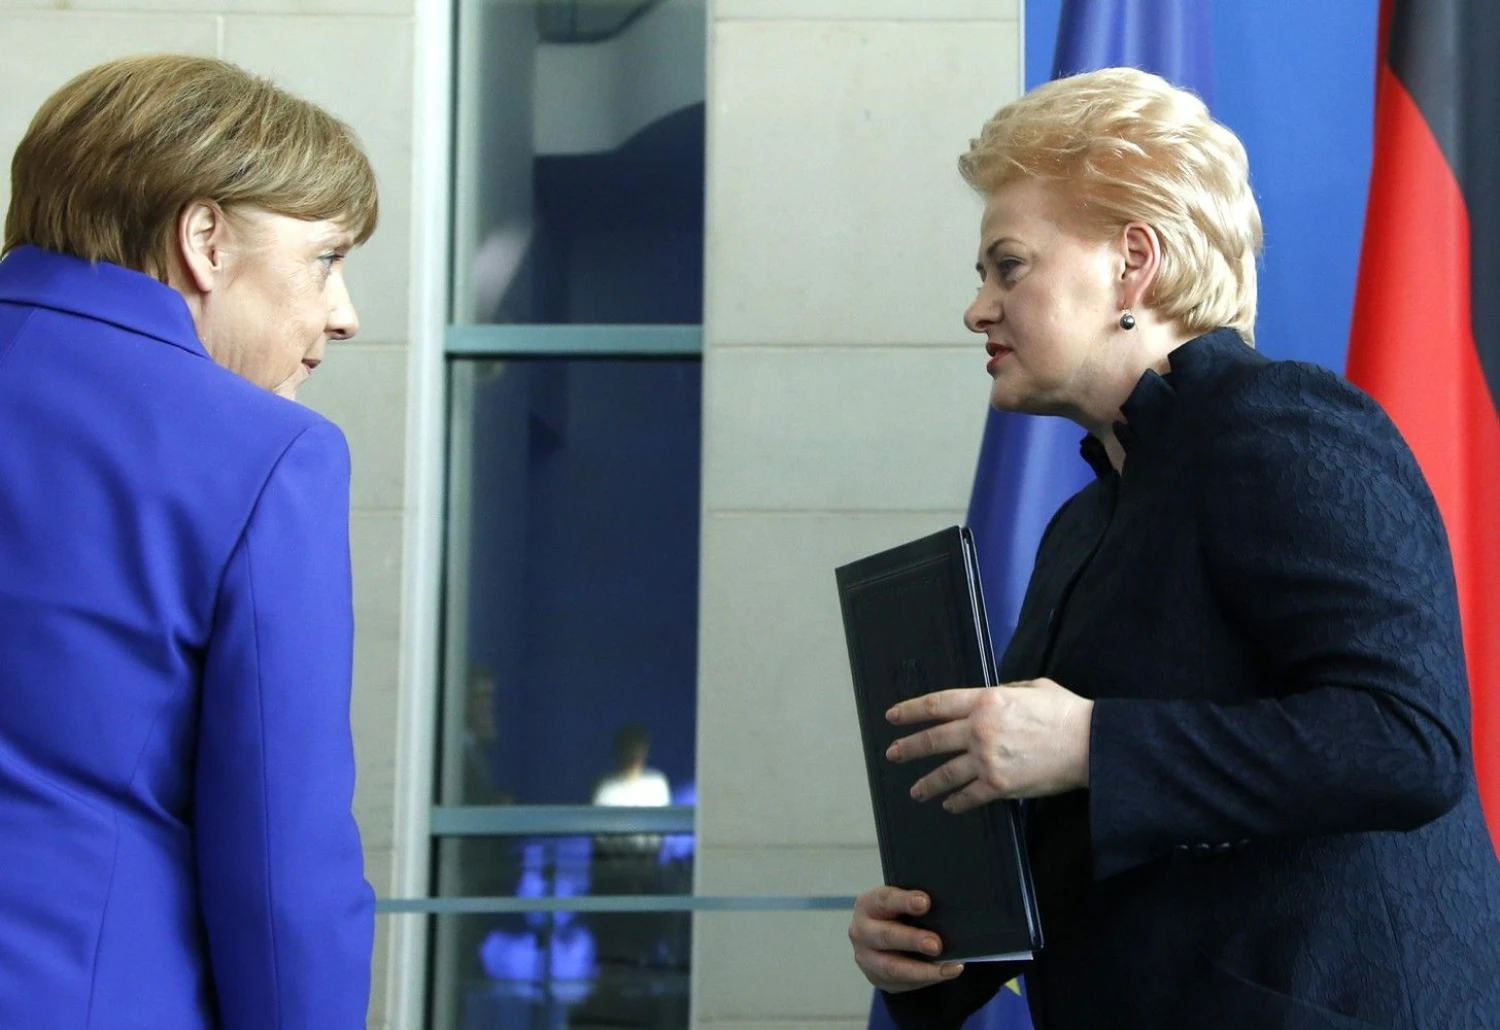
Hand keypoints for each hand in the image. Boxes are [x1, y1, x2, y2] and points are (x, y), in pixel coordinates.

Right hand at [849, 886, 964, 992]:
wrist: (881, 938)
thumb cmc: (897, 913)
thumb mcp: (899, 901)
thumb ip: (915, 903)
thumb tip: (946, 907)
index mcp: (868, 905)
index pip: (885, 901)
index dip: (904, 901)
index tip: (925, 902)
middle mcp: (861, 931)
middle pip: (886, 936)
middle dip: (913, 940)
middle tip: (936, 944)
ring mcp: (866, 958)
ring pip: (892, 968)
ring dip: (922, 970)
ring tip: (948, 968)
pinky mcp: (877, 978)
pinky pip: (901, 983)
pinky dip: (926, 979)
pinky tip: (946, 973)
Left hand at [885, 678, 1092, 811]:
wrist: (1089, 744)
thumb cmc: (1065, 711)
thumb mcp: (1031, 687)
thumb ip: (1003, 692)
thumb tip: (989, 698)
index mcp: (985, 700)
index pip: (936, 705)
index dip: (910, 710)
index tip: (893, 717)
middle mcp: (979, 729)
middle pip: (932, 740)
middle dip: (908, 748)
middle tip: (892, 754)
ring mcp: (987, 759)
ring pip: (945, 773)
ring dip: (926, 783)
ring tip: (915, 790)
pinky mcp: (1000, 785)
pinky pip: (969, 796)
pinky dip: (956, 802)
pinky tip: (948, 805)